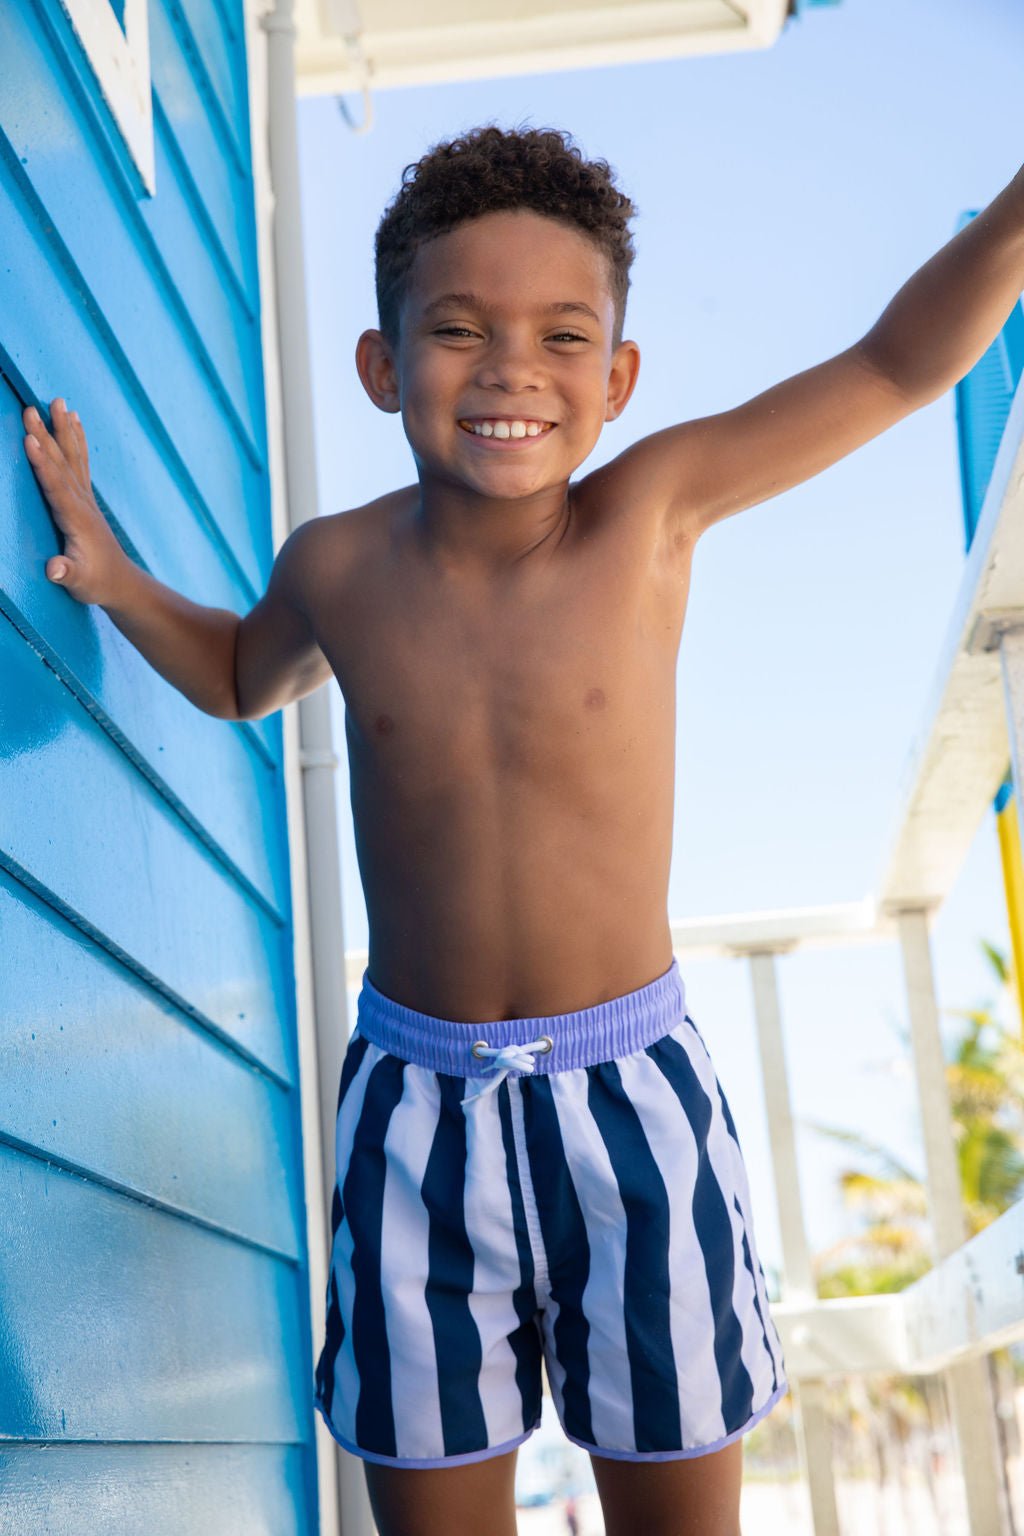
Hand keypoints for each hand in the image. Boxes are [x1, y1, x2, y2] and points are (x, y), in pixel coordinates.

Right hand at [23, 397, 129, 605]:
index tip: (29, 438)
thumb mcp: (79, 583)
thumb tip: (55, 570)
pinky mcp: (86, 497)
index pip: (56, 486)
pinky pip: (80, 461)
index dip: (42, 463)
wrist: (121, 582)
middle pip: (61, 463)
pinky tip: (74, 421)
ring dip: (63, 428)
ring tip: (58, 401)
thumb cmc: (96, 583)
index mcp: (75, 519)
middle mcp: (82, 502)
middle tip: (31, 408)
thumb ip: (67, 574)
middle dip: (46, 435)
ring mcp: (86, 497)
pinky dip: (76, 439)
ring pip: (72, 456)